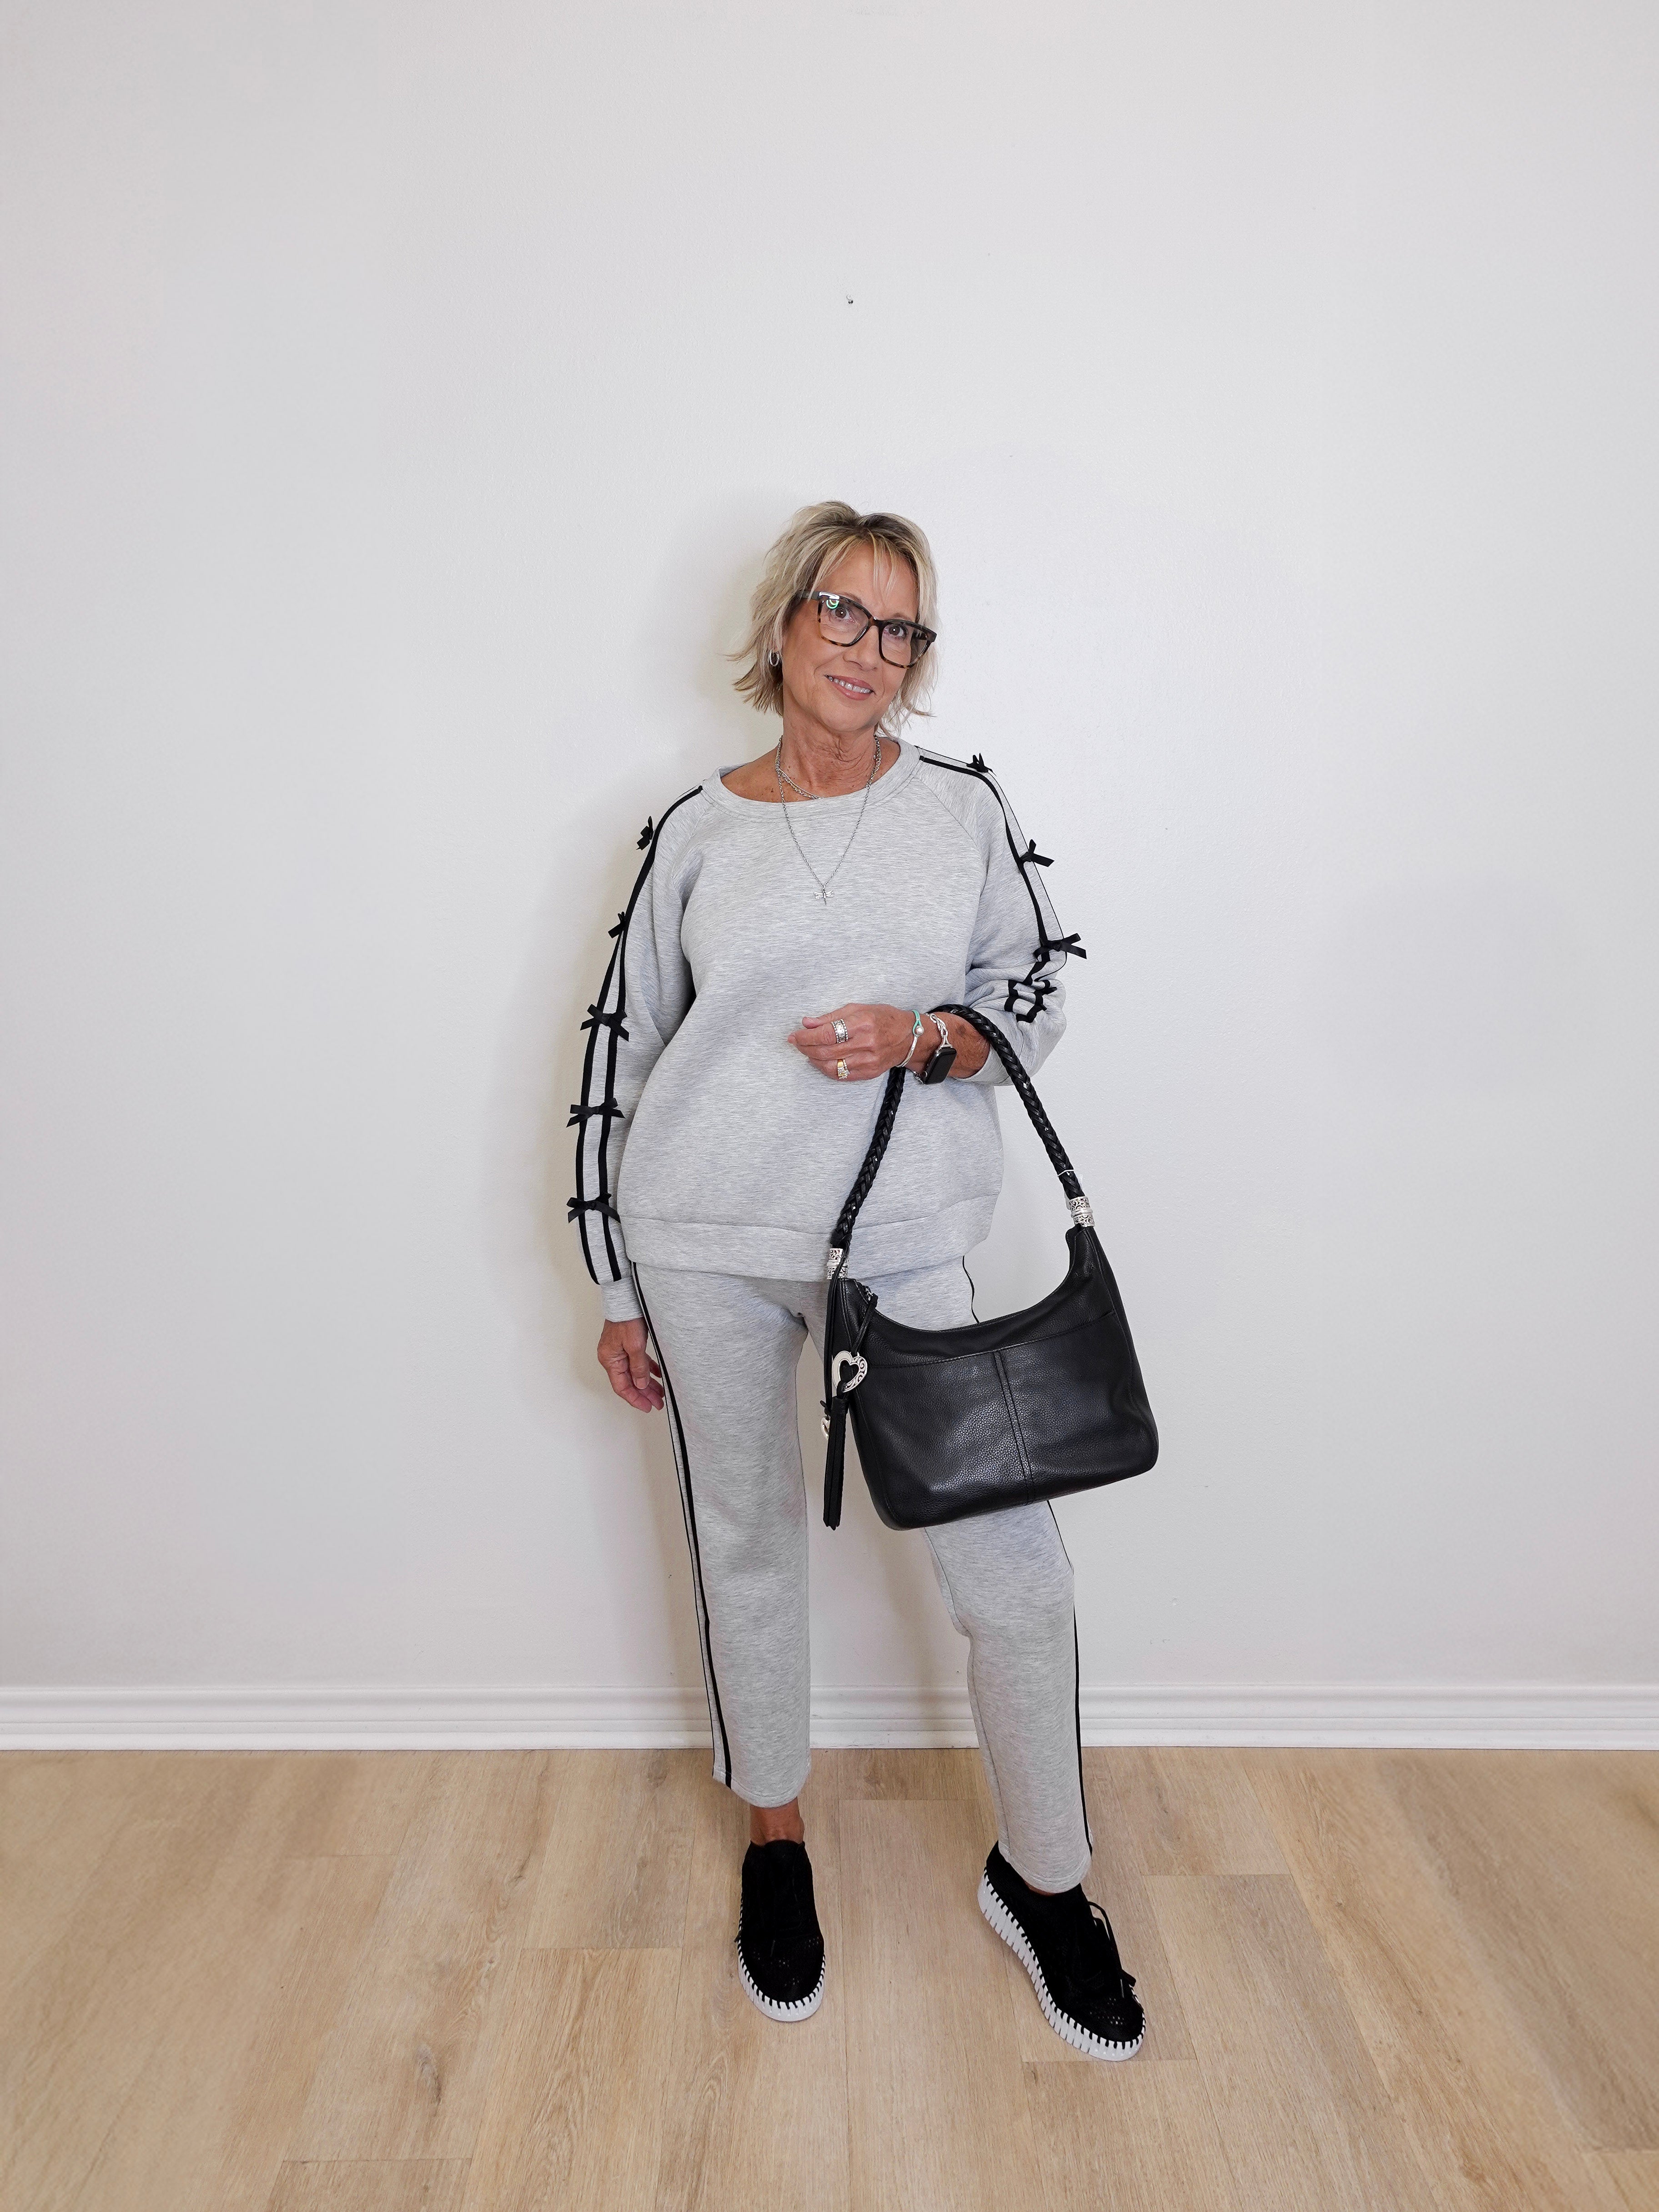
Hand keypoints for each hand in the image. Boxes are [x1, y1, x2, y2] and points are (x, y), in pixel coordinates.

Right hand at [597, 1318, 663, 1410]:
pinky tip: (658, 1375)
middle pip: (629, 1382)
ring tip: (660, 1393)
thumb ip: (638, 1367)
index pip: (622, 1387)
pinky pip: (638, 1362)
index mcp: (610, 1360)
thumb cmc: (626, 1319)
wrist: (627, 1298)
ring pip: (634, 1373)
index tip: (648, 1407)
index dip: (635, 1399)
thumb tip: (641, 1385)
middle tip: (658, 1403)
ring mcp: (620, 1351)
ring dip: (647, 1383)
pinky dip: (648, 1369)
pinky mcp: (628, 1345)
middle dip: (644, 1394)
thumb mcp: (635, 1345)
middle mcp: (613, 1358)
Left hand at [789, 1003, 926, 1080]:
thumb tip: (806, 1023)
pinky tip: (821, 1061)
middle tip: (797, 1043)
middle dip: (805, 1048)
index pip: (827, 1034)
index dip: (806, 1037)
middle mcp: (866, 1044)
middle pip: (826, 1051)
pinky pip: (841, 1075)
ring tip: (808, 1051)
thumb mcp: (858, 1009)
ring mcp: (868, 1061)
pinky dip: (826, 1069)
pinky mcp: (869, 1073)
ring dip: (813, 1059)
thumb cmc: (883, 1018)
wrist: (909, 1038)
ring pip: (830, 1066)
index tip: (795, 1035)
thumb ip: (830, 1017)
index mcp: (863, 1023)